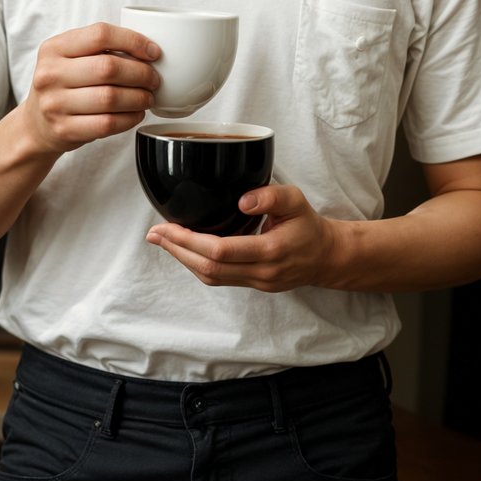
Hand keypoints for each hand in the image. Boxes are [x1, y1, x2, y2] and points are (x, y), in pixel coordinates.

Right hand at [21, 22, 159, 154]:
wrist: (36, 124)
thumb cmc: (64, 86)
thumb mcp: (70, 58)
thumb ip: (100, 49)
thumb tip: (149, 49)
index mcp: (54, 48)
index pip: (100, 34)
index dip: (133, 41)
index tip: (153, 52)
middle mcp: (50, 74)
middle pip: (108, 68)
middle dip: (141, 73)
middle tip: (154, 80)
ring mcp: (55, 104)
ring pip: (110, 97)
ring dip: (139, 98)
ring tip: (148, 97)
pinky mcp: (64, 129)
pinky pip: (107, 123)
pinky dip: (130, 119)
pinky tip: (136, 114)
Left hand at [145, 184, 337, 291]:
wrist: (326, 257)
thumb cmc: (308, 226)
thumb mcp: (296, 200)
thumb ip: (271, 195)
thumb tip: (242, 201)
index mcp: (271, 250)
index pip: (221, 251)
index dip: (189, 241)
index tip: (167, 227)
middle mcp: (262, 272)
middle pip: (209, 268)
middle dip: (177, 251)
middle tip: (154, 234)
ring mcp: (257, 282)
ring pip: (210, 278)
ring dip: (183, 260)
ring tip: (163, 242)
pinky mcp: (253, 285)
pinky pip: (218, 279)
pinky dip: (197, 265)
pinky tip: (185, 250)